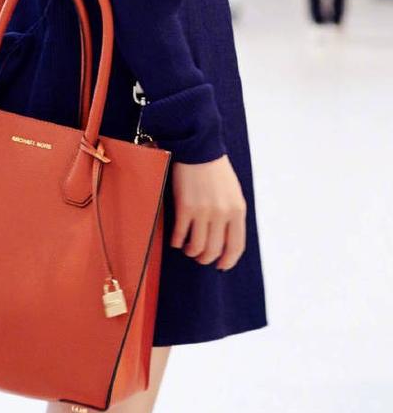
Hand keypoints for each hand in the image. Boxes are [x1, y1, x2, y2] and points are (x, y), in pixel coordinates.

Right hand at [170, 155, 246, 269]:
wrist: (198, 146)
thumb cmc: (215, 168)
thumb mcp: (233, 192)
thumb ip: (232, 214)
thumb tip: (225, 238)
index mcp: (237, 210)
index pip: (236, 246)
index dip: (228, 260)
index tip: (221, 265)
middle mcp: (222, 213)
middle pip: (214, 250)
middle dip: (205, 259)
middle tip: (199, 257)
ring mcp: (203, 211)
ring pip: (196, 246)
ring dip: (190, 251)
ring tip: (187, 248)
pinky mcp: (184, 206)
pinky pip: (179, 234)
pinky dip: (176, 241)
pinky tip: (175, 239)